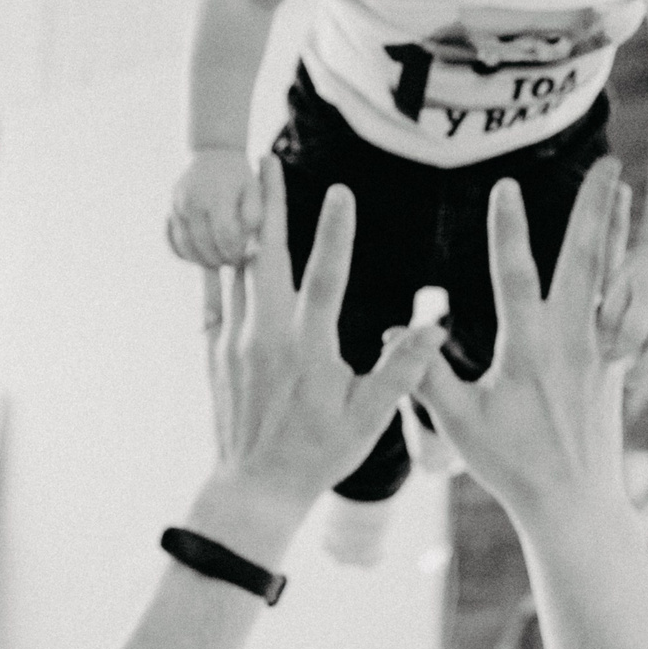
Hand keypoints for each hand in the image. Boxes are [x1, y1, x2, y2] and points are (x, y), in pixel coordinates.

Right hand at [169, 147, 262, 266]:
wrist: (214, 153)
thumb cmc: (240, 177)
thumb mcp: (254, 190)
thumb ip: (254, 214)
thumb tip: (247, 240)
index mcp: (218, 195)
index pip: (225, 234)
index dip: (234, 250)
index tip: (241, 257)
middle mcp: (194, 200)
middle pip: (203, 242)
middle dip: (218, 258)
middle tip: (229, 264)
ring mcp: (178, 204)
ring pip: (185, 244)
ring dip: (200, 260)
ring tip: (215, 262)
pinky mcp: (171, 208)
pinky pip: (172, 239)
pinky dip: (184, 253)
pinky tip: (198, 256)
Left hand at [202, 155, 444, 509]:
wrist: (254, 488)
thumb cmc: (318, 455)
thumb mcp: (368, 419)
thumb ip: (400, 370)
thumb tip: (434, 329)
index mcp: (308, 350)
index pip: (326, 278)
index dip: (335, 233)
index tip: (341, 191)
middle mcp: (267, 337)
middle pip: (266, 256)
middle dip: (269, 205)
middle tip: (267, 161)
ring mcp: (236, 342)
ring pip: (235, 270)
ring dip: (241, 226)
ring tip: (243, 186)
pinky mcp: (216, 352)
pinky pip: (213, 296)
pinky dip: (214, 264)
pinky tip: (215, 240)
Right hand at [407, 158, 633, 517]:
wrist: (575, 503)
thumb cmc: (512, 466)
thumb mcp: (460, 424)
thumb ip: (426, 376)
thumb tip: (396, 332)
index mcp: (529, 352)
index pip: (517, 279)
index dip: (508, 232)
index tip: (503, 186)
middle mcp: (571, 343)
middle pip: (586, 261)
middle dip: (593, 207)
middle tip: (607, 160)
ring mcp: (598, 350)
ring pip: (610, 275)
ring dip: (614, 227)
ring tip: (622, 184)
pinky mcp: (612, 363)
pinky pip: (620, 304)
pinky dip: (622, 269)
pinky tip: (625, 250)